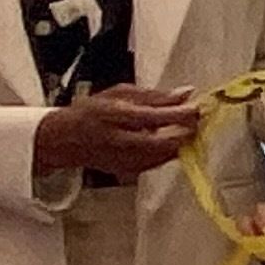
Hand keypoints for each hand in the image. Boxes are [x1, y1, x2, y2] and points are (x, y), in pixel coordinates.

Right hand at [35, 84, 200, 178]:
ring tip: (180, 126)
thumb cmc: (92, 112)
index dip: (183, 114)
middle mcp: (123, 142)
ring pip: (169, 154)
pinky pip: (161, 161)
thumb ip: (155, 96)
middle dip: (188, 130)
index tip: (197, 107)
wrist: (66, 140)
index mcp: (117, 116)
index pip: (158, 117)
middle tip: (195, 118)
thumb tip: (186, 94)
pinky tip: (165, 139)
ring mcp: (127, 160)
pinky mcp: (132, 171)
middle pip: (168, 142)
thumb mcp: (120, 93)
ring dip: (181, 140)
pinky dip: (169, 150)